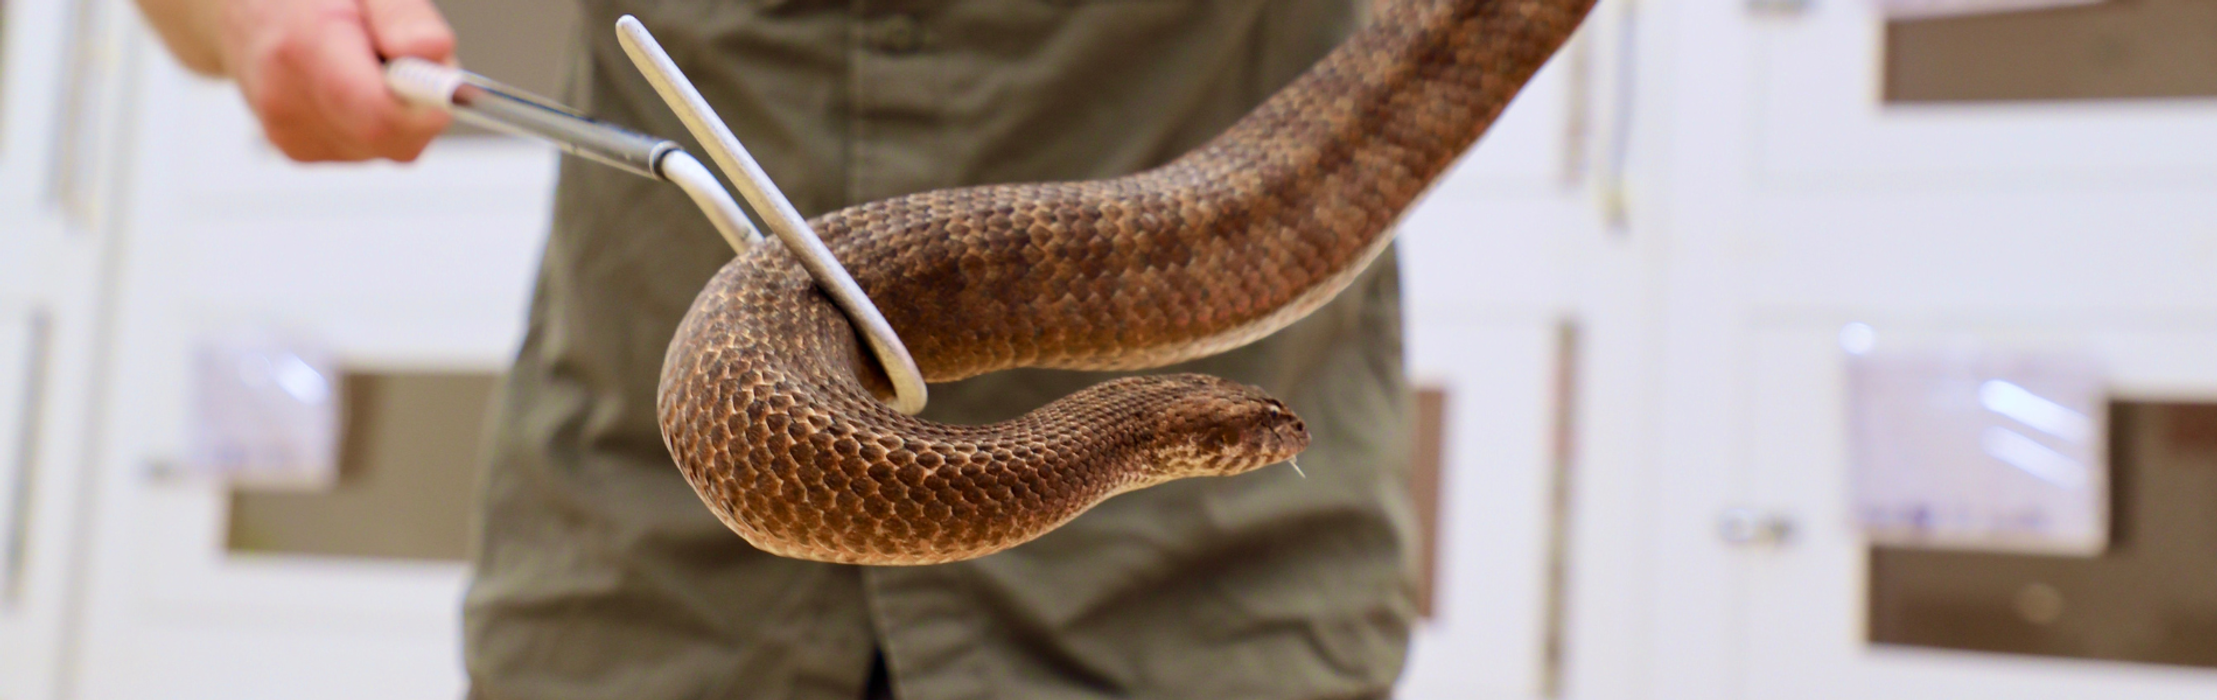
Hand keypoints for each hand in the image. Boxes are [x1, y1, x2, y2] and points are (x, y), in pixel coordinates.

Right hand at [214, 0, 455, 161]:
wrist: (239, 8)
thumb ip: (401, 16)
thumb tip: (432, 53)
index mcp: (303, 49)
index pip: (380, 114)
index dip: (426, 106)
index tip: (444, 83)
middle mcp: (287, 100)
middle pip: (390, 139)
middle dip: (419, 106)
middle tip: (406, 57)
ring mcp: (288, 132)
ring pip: (385, 149)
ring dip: (399, 114)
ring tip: (371, 64)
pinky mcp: (297, 150)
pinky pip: (366, 150)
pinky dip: (374, 123)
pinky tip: (353, 85)